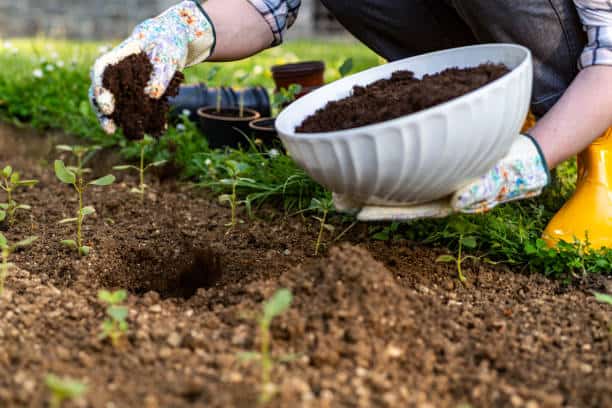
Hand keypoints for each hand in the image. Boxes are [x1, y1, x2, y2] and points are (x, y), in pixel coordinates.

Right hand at [89, 0, 214, 133]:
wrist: (174, 42)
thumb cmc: (167, 43)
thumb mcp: (168, 54)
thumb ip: (160, 73)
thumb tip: (153, 95)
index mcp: (118, 56)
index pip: (101, 71)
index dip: (101, 89)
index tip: (107, 107)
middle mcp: (117, 72)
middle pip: (101, 92)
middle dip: (103, 112)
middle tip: (109, 129)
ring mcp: (126, 84)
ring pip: (114, 103)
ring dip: (119, 121)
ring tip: (129, 135)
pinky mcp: (138, 94)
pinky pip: (135, 108)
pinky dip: (143, 119)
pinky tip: (154, 131)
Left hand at [336, 134, 549, 220]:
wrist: (521, 157)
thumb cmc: (509, 172)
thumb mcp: (497, 183)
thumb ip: (480, 192)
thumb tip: (458, 203)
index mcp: (440, 201)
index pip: (403, 208)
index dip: (377, 208)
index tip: (351, 208)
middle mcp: (429, 189)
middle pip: (391, 193)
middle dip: (364, 193)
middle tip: (333, 194)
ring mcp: (430, 174)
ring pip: (394, 174)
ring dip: (369, 173)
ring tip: (339, 171)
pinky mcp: (433, 157)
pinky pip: (406, 155)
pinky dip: (386, 150)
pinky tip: (367, 140)